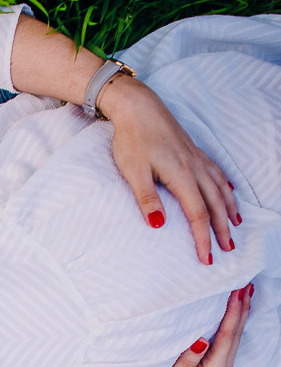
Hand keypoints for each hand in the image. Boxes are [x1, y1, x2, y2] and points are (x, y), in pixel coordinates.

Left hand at [100, 74, 240, 263]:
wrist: (138, 107)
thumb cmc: (132, 139)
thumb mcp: (134, 172)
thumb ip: (147, 199)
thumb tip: (159, 225)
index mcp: (182, 175)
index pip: (198, 214)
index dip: (203, 238)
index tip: (206, 258)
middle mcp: (195, 167)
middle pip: (215, 204)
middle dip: (221, 229)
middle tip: (227, 249)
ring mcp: (196, 158)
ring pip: (220, 188)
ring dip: (228, 210)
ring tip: (234, 227)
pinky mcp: (193, 151)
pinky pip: (217, 173)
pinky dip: (226, 187)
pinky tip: (229, 193)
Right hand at [144, 284, 252, 366]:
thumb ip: (187, 361)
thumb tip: (202, 340)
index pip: (227, 335)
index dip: (233, 312)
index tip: (236, 291)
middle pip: (236, 332)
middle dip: (242, 307)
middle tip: (245, 282)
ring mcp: (222, 365)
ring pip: (236, 334)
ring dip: (241, 311)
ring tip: (245, 290)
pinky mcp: (218, 362)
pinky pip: (230, 337)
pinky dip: (234, 320)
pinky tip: (236, 310)